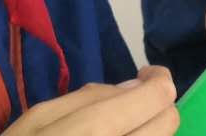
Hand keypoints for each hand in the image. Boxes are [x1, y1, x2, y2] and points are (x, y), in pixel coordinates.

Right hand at [2, 67, 178, 135]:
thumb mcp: (35, 121)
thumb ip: (86, 99)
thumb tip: (133, 85)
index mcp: (96, 133)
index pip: (159, 97)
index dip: (158, 80)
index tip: (144, 76)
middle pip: (169, 123)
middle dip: (157, 106)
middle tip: (131, 104)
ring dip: (147, 133)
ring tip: (119, 130)